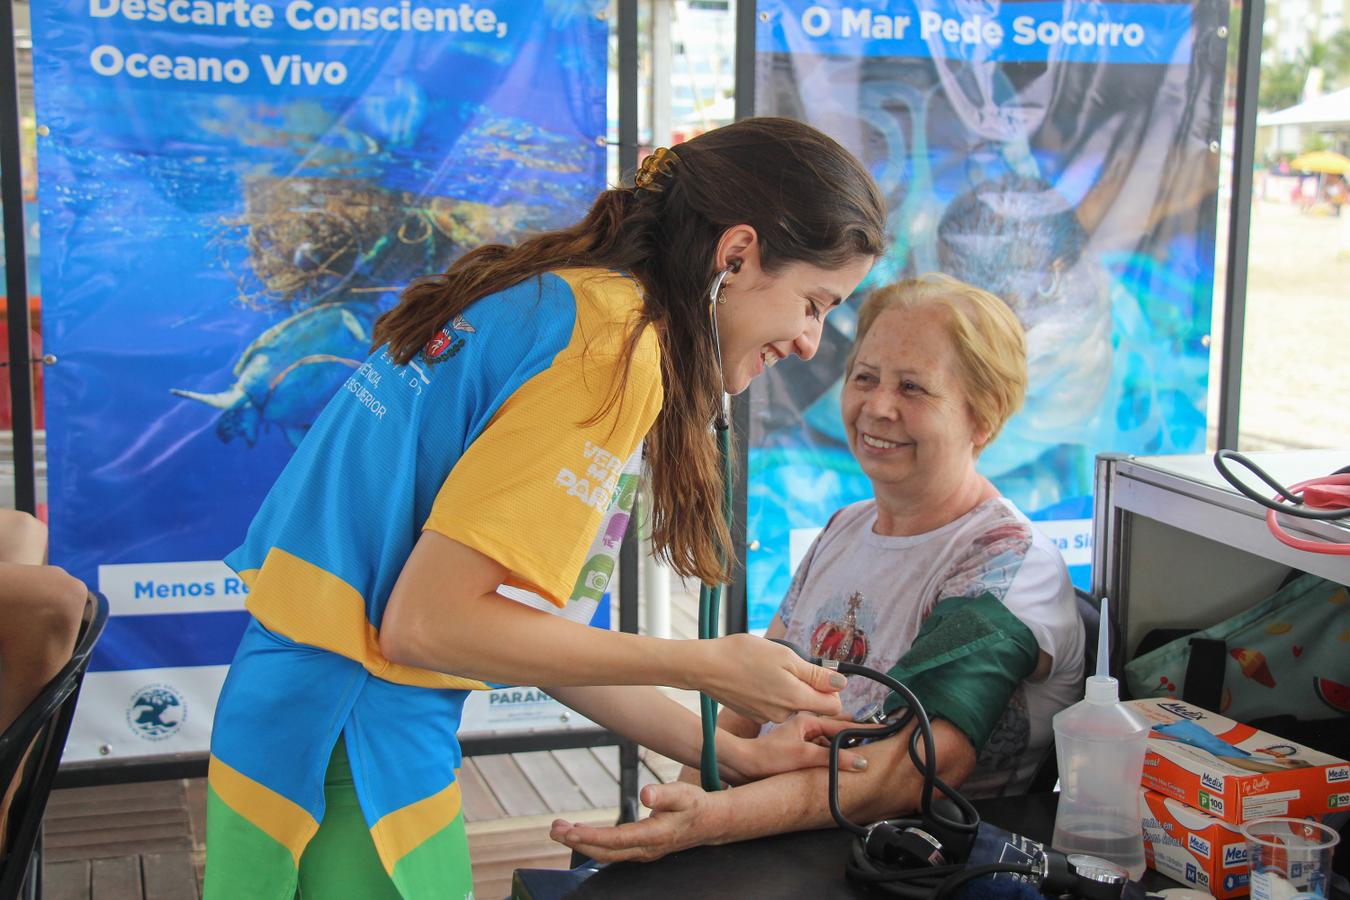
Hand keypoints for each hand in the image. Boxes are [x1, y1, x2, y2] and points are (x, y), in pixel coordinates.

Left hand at [550, 782, 725, 862]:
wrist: (710, 823)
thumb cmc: (696, 805)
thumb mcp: (684, 794)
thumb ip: (664, 794)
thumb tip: (645, 794)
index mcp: (654, 836)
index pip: (617, 840)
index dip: (592, 837)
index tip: (570, 832)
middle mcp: (645, 849)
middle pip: (605, 851)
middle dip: (578, 842)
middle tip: (554, 830)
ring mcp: (641, 851)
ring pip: (606, 852)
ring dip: (581, 842)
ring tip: (558, 830)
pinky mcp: (638, 848)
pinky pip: (610, 850)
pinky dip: (591, 842)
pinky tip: (578, 833)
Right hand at [691, 633, 844, 723]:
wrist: (706, 667)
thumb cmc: (744, 656)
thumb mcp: (786, 657)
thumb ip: (816, 674)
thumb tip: (841, 684)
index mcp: (796, 699)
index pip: (833, 707)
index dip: (832, 690)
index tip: (820, 675)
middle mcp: (784, 715)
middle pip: (810, 704)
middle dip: (806, 686)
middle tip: (787, 665)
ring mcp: (767, 717)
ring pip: (790, 703)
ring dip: (786, 687)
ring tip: (766, 669)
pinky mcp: (753, 714)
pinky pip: (772, 704)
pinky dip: (769, 692)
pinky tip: (754, 678)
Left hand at [731, 714, 871, 781]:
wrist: (743, 765)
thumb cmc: (769, 757)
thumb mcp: (805, 756)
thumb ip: (833, 758)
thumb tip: (860, 761)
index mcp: (807, 721)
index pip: (842, 724)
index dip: (862, 728)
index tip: (881, 729)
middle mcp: (804, 726)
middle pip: (837, 731)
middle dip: (855, 735)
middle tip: (876, 740)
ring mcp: (800, 737)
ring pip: (828, 741)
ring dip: (842, 747)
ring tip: (860, 753)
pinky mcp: (795, 749)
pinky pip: (819, 749)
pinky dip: (830, 754)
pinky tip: (836, 763)